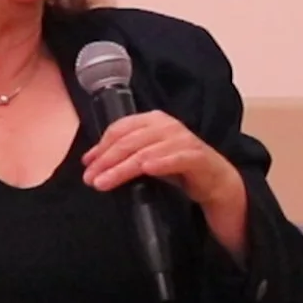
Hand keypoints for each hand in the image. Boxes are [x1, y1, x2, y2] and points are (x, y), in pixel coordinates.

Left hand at [82, 111, 247, 259]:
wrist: (214, 179)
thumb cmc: (177, 166)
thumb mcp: (148, 155)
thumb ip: (124, 154)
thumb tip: (92, 160)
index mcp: (154, 120)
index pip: (121, 128)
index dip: (101, 146)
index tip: (87, 164)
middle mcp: (167, 126)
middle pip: (129, 141)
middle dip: (106, 160)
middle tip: (90, 178)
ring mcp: (183, 140)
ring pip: (146, 152)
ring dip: (122, 168)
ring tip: (105, 182)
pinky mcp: (196, 157)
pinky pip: (176, 159)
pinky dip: (160, 163)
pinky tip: (147, 170)